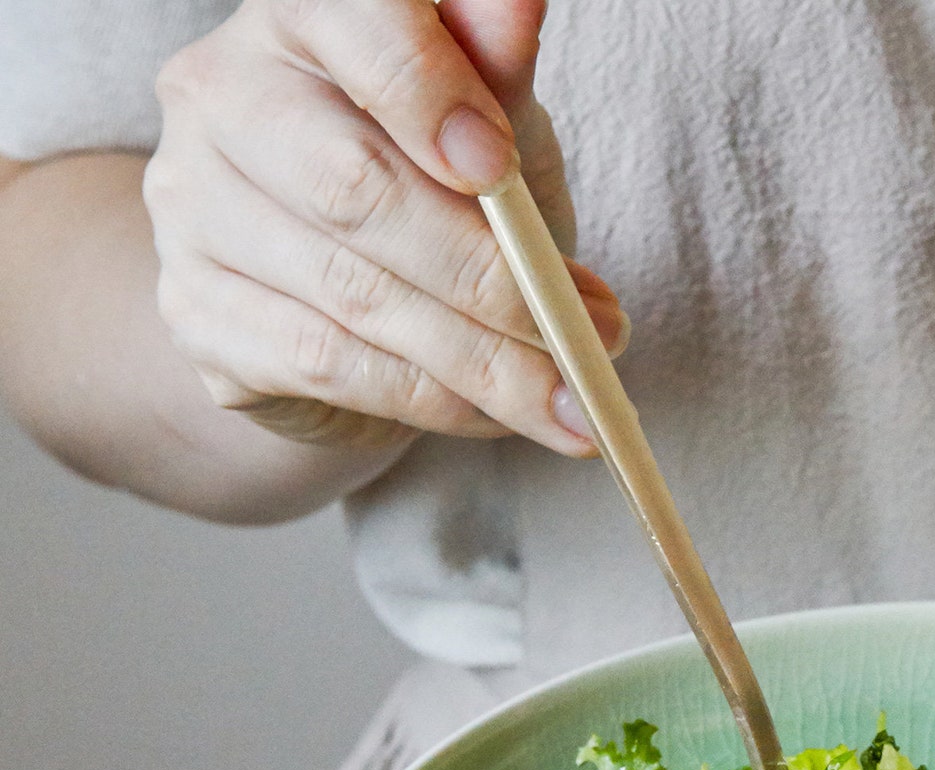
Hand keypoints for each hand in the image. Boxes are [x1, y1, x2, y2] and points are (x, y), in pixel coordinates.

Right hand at [144, 0, 621, 453]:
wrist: (344, 302)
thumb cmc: (432, 186)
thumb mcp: (488, 122)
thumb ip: (499, 73)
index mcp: (299, 17)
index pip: (350, 21)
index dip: (424, 89)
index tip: (497, 164)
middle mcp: (220, 96)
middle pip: (358, 189)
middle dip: (493, 280)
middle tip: (591, 335)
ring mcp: (193, 210)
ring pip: (356, 297)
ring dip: (486, 364)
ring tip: (572, 399)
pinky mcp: (199, 316)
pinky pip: (332, 366)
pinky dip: (435, 400)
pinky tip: (498, 414)